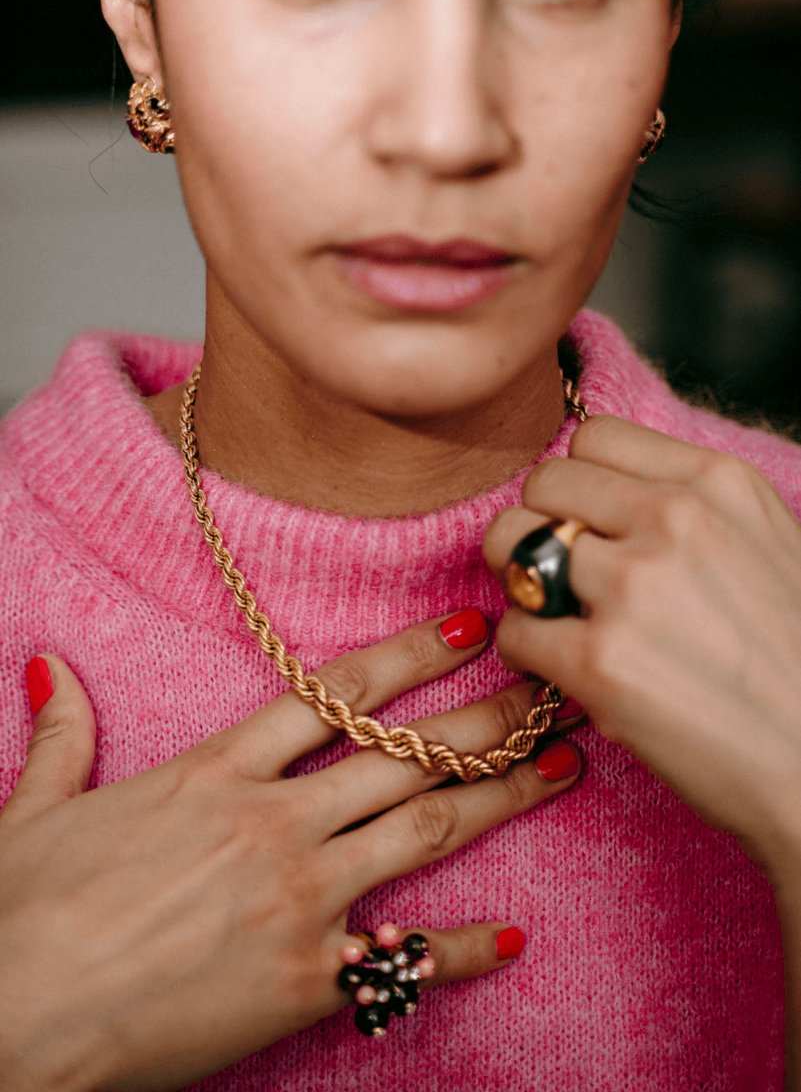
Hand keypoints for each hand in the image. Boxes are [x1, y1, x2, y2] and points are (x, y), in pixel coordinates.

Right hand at [0, 613, 580, 1091]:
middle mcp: (273, 821)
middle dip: (486, 718)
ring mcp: (298, 899)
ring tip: (561, 764)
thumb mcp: (35, 809)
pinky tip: (516, 937)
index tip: (469, 626)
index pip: (333, 693)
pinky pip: (405, 962)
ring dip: (501, 796)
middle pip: (403, 754)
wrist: (12, 1017)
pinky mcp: (302, 981)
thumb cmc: (20, 914)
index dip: (410, 654)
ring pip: (422, 830)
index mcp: (215, 772)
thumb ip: (63, 735)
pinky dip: (464, 951)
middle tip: (550, 689)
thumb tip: (49, 668)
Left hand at [484, 415, 800, 884]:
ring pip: (511, 544)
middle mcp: (675, 519)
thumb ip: (690, 505)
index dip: (581, 483)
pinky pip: (513, 629)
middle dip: (543, 527)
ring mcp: (634, 587)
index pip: (593, 436)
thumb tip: (606, 490)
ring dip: (523, 583)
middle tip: (566, 576)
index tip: (592, 524)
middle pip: (543, 482)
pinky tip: (564, 669)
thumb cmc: (794, 662)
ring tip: (558, 617)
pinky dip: (525, 651)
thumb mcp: (768, 544)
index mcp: (718, 483)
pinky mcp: (600, 661)